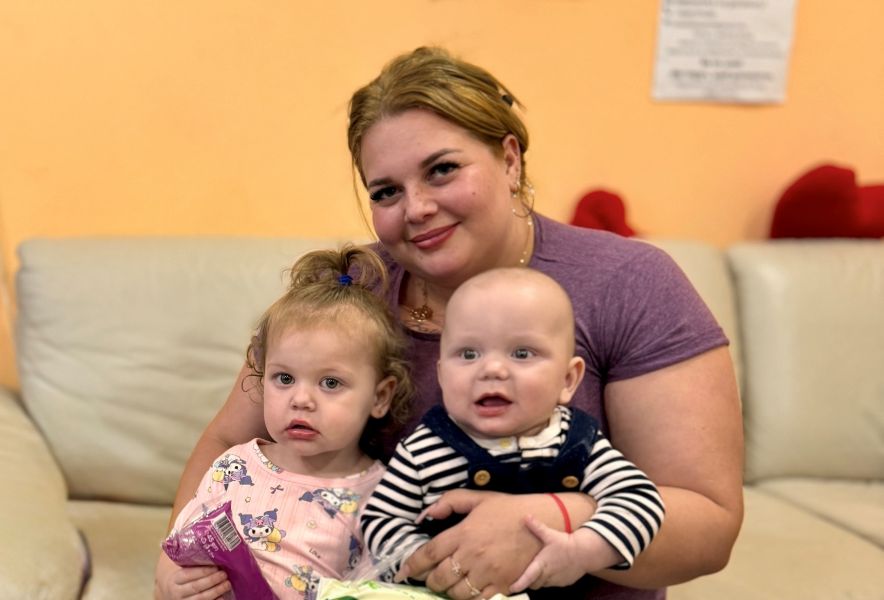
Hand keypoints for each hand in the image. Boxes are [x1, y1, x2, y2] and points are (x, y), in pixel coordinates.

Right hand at [154, 553, 230, 599]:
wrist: (172, 594)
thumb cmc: (183, 576)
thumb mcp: (182, 568)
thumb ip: (190, 558)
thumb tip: (204, 536)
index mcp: (175, 579)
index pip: (188, 574)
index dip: (202, 571)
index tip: (215, 566)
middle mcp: (177, 592)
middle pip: (196, 586)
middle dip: (211, 580)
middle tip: (224, 574)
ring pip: (201, 598)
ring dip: (216, 591)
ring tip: (227, 584)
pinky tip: (223, 596)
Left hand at [399, 490, 544, 599]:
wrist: (543, 522)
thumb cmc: (508, 509)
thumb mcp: (478, 498)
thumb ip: (449, 502)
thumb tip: (425, 515)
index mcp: (463, 532)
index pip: (428, 554)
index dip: (411, 566)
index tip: (402, 573)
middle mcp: (472, 555)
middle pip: (439, 578)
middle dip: (429, 581)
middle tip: (428, 578)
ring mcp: (488, 573)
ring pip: (456, 593)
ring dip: (447, 591)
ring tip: (448, 585)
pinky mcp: (503, 586)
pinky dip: (468, 599)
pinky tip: (466, 591)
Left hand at [510, 515, 620, 592]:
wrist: (586, 552)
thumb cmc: (566, 544)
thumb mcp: (550, 534)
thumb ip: (537, 527)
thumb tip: (526, 517)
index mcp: (542, 565)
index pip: (528, 578)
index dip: (519, 584)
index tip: (511, 588)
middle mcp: (548, 576)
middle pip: (534, 584)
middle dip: (529, 580)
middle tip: (525, 574)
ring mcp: (557, 581)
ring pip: (543, 584)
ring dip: (540, 579)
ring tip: (539, 570)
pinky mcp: (564, 583)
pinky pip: (553, 584)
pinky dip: (550, 579)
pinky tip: (553, 570)